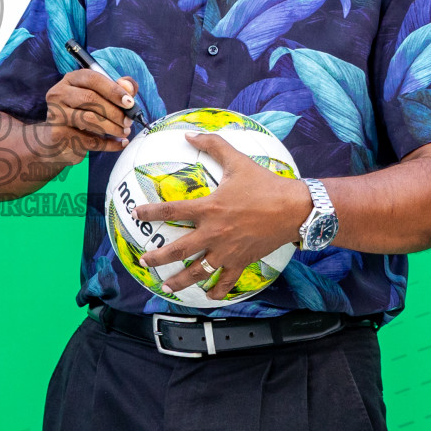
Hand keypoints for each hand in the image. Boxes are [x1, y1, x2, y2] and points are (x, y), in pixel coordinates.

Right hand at [41, 70, 138, 165]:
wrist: (59, 141)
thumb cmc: (83, 114)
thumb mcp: (100, 98)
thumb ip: (118, 89)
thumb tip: (129, 88)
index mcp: (71, 79)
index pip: (92, 78)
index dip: (113, 90)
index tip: (130, 103)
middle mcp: (59, 94)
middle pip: (90, 98)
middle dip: (115, 111)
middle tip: (129, 121)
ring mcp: (56, 114)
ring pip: (89, 119)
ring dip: (112, 127)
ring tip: (124, 132)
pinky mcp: (58, 135)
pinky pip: (89, 140)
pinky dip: (109, 144)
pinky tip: (120, 143)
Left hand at [135, 133, 309, 298]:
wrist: (294, 209)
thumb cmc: (264, 184)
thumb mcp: (237, 160)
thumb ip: (213, 145)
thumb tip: (190, 134)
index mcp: (209, 208)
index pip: (171, 210)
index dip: (150, 212)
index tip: (136, 214)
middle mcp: (214, 233)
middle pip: (178, 250)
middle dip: (157, 257)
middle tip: (144, 260)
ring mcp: (227, 251)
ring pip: (198, 272)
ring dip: (180, 281)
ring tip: (165, 286)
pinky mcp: (242, 261)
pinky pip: (226, 281)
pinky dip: (216, 290)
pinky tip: (208, 296)